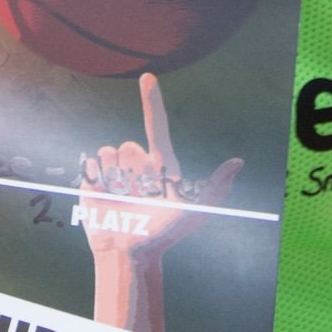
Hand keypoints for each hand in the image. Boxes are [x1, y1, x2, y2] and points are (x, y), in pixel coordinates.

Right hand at [78, 75, 241, 330]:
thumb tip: (238, 162)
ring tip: (122, 200)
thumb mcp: (193, 213)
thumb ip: (215, 188)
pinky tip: (106, 198)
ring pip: (110, 152)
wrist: (127, 254)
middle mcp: (138, 164)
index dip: (152, 101)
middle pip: (129, 145)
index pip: (156, 126)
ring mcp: (115, 171)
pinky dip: (97, 178)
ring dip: (114, 175)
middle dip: (130, 167)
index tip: (148, 77)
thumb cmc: (163, 236)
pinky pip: (93, 163)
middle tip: (137, 196)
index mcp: (161, 165)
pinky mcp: (94, 179)